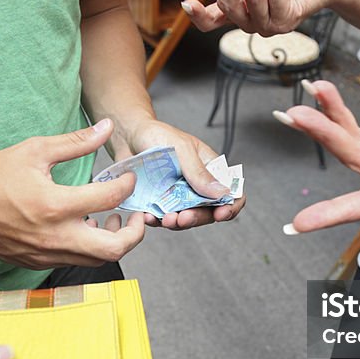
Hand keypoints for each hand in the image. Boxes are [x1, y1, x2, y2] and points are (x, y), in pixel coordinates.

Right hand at [0, 118, 144, 267]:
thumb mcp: (34, 151)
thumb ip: (75, 142)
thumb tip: (106, 128)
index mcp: (55, 205)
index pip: (110, 199)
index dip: (128, 186)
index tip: (128, 178)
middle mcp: (55, 236)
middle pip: (115, 248)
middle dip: (134, 232)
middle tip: (135, 215)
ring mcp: (47, 254)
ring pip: (98, 260)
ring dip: (113, 241)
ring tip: (111, 219)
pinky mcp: (39, 263)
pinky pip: (76, 261)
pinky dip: (89, 247)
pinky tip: (84, 226)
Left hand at [118, 118, 245, 229]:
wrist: (128, 136)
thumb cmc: (157, 135)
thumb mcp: (181, 148)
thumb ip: (199, 172)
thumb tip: (222, 192)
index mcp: (210, 170)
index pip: (232, 193)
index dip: (231, 206)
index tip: (220, 214)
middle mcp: (197, 186)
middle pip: (208, 211)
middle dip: (197, 218)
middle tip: (183, 218)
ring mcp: (178, 196)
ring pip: (186, 219)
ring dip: (177, 223)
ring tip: (165, 219)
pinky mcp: (160, 203)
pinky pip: (162, 218)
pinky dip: (157, 221)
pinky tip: (148, 216)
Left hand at [276, 81, 359, 231]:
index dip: (337, 213)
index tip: (300, 223)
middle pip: (354, 162)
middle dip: (324, 138)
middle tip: (295, 115)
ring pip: (349, 143)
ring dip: (325, 122)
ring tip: (306, 94)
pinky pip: (355, 127)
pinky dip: (336, 111)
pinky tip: (319, 91)